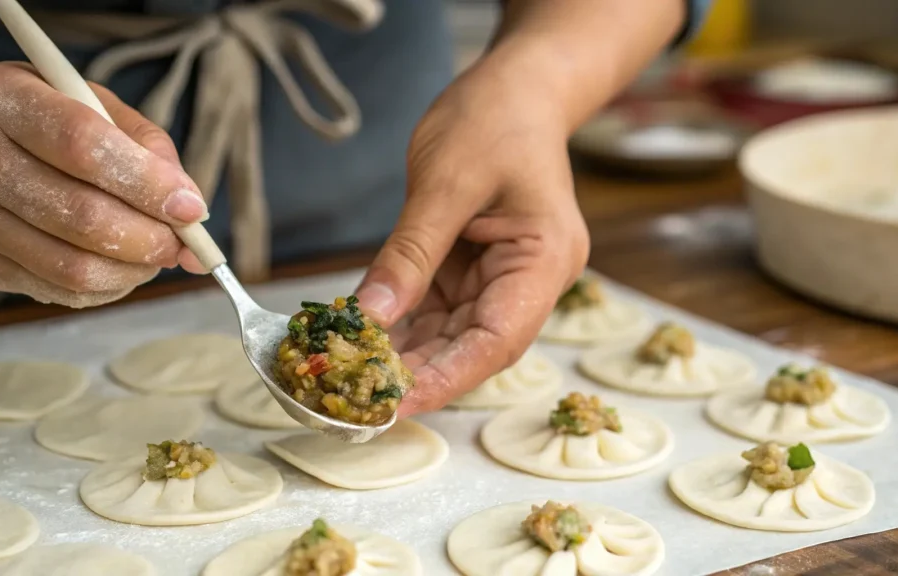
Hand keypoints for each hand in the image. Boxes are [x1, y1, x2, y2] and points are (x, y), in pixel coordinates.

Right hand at [0, 62, 207, 307]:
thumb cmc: (45, 115)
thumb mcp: (96, 104)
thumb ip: (149, 151)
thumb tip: (194, 214)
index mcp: (6, 101)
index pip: (85, 146)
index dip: (147, 183)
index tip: (190, 208)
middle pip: (80, 215)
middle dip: (148, 238)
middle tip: (180, 243)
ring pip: (71, 265)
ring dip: (132, 270)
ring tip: (155, 255)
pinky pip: (59, 290)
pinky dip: (107, 287)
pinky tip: (121, 267)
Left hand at [355, 48, 589, 416]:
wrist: (515, 89)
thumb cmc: (493, 120)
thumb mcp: (444, 184)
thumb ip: (409, 254)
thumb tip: (369, 316)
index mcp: (544, 259)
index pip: (498, 338)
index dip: (448, 377)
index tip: (397, 401)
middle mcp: (530, 279)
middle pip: (474, 345)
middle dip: (420, 372)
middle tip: (360, 394)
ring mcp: (503, 276)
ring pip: (452, 334)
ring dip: (406, 354)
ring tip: (353, 373)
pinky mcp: (475, 269)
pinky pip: (438, 309)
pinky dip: (403, 324)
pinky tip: (366, 340)